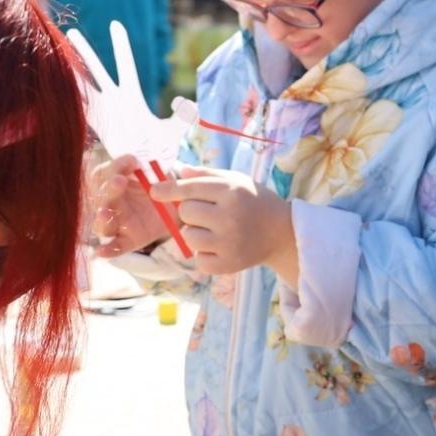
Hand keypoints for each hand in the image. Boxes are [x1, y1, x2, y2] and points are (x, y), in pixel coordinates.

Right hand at [91, 154, 168, 256]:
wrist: (181, 207)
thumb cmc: (163, 187)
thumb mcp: (159, 172)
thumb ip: (150, 168)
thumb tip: (139, 163)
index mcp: (114, 184)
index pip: (101, 175)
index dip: (112, 167)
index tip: (132, 161)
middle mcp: (111, 204)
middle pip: (99, 198)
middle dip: (107, 189)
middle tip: (120, 181)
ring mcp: (118, 224)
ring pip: (101, 224)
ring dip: (102, 217)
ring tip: (105, 212)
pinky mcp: (128, 241)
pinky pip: (114, 248)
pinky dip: (108, 250)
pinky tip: (101, 252)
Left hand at [150, 165, 298, 278]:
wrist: (282, 233)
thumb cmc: (255, 201)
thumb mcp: (236, 180)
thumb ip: (207, 175)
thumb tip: (178, 171)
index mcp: (231, 193)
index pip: (190, 189)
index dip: (169, 190)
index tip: (154, 192)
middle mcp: (230, 217)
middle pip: (185, 212)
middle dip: (190, 211)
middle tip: (207, 213)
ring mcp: (229, 243)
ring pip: (189, 237)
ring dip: (195, 233)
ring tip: (214, 230)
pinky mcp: (229, 264)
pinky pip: (199, 260)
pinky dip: (204, 255)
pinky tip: (219, 247)